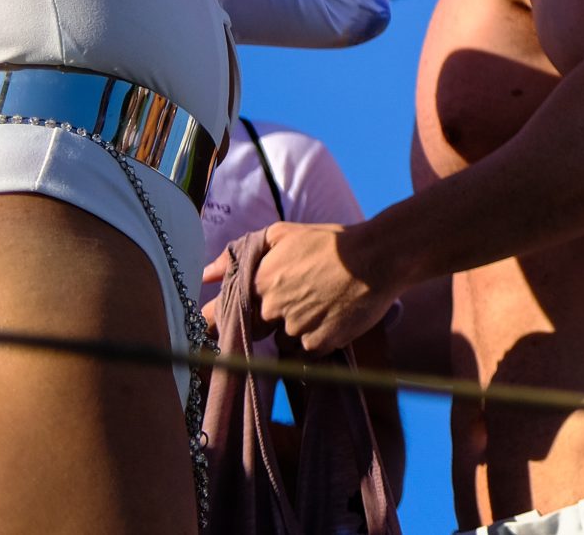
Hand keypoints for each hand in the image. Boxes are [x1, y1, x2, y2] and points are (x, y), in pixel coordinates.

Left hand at [205, 221, 400, 355]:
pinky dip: (318, 336)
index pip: (220, 313)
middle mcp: (273, 309)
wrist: (379, 256)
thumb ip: (239, 253)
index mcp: (259, 282)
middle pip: (257, 328)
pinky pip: (310, 348)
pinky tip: (333, 315)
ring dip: (297, 327)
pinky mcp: (320, 343)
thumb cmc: (332, 242)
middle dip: (270, 319)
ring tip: (321, 303)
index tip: (223, 322)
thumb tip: (204, 275)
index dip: (218, 320)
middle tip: (297, 299)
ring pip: (286, 338)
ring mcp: (297, 328)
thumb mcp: (283, 234)